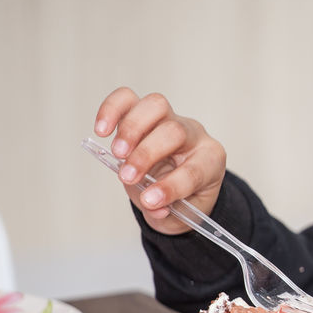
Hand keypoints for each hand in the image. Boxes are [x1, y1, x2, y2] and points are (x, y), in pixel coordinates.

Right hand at [93, 87, 226, 235]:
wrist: (181, 184)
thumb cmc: (183, 197)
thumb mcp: (180, 213)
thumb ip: (166, 211)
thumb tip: (152, 205)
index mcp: (211, 161)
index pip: (195, 169)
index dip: (172, 186)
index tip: (150, 201)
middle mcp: (194, 135)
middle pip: (174, 131)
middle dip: (147, 155)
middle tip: (127, 176)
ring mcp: (170, 118)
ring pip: (156, 106)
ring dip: (131, 129)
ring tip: (117, 154)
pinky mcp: (145, 113)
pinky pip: (128, 99)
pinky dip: (112, 110)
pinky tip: (101, 130)